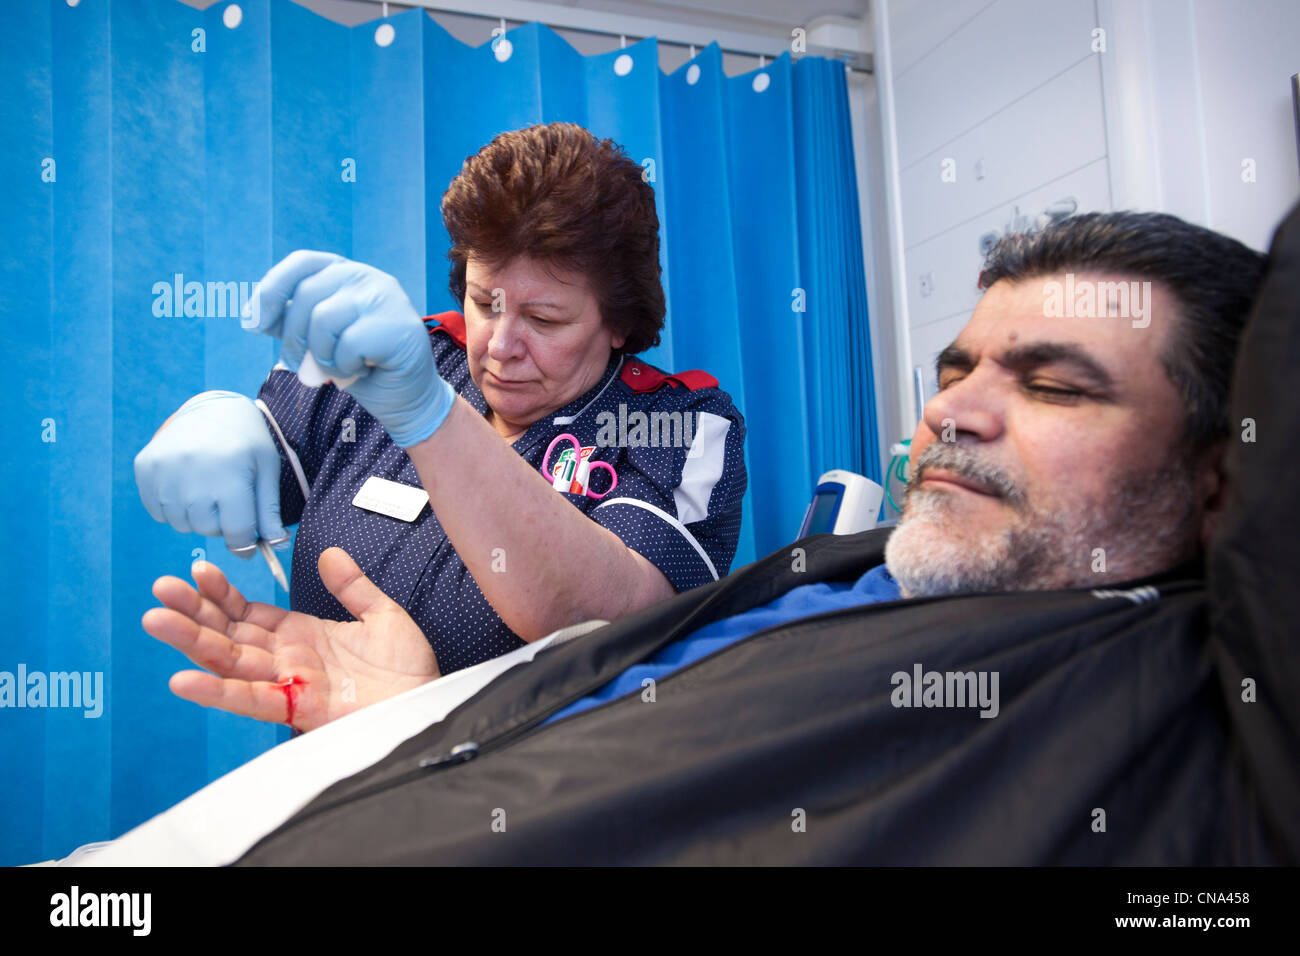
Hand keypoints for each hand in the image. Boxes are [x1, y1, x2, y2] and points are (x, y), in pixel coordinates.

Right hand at [134, 391, 287, 553]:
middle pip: (207, 530)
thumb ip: (269, 512)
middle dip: (221, 524)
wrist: (212, 407)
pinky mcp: (145, 468)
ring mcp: (165, 472)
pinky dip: (174, 508)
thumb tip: (275, 547)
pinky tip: (187, 485)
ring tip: (208, 491)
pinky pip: (159, 511)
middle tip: (227, 502)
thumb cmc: (246, 442)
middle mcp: (193, 475)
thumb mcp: (266, 471)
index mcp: (229, 475)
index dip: (244, 543)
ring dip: (197, 517)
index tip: (248, 543)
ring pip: (181, 524)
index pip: (235, 531)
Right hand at [142, 547, 440, 730]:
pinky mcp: (297, 708)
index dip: (222, 593)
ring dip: (191, 642)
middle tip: (159, 590)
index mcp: (301, 635)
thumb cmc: (407, 669)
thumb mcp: (382, 615)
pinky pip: (250, 700)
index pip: (247, 613)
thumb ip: (352, 587)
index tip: (197, 570)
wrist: (429, 702)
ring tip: (156, 620)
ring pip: (229, 662)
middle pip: (228, 634)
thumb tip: (330, 554)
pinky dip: (216, 691)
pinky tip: (184, 679)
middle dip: (193, 612)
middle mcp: (287, 659)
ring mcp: (288, 683)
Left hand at [244, 250, 454, 445]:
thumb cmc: (360, 366)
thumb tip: (251, 316)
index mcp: (346, 274)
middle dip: (294, 338)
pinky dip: (344, 367)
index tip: (253, 323)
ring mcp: (386, 298)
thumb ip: (290, 323)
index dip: (271, 289)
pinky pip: (348, 344)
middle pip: (307, 295)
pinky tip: (360, 371)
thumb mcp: (317, 340)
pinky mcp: (399, 326)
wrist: (405, 397)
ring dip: (322, 356)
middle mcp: (368, 277)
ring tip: (339, 368)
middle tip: (304, 367)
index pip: (301, 263)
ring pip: (324, 319)